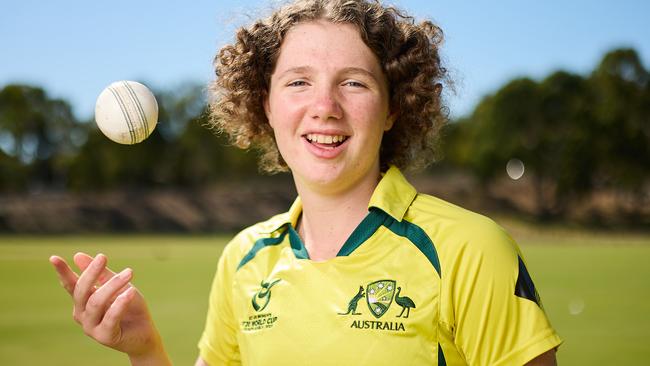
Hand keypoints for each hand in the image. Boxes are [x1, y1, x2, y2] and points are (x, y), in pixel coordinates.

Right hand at [49, 253, 170, 364]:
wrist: (144, 332)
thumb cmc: (130, 307)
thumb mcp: (118, 286)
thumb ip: (102, 274)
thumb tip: (77, 256)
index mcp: (83, 301)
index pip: (71, 285)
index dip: (63, 272)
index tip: (54, 258)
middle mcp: (82, 314)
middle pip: (81, 292)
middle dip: (91, 273)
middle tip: (102, 257)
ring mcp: (91, 327)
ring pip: (96, 302)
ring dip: (113, 285)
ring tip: (129, 273)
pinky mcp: (105, 336)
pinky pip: (110, 317)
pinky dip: (121, 303)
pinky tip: (131, 292)